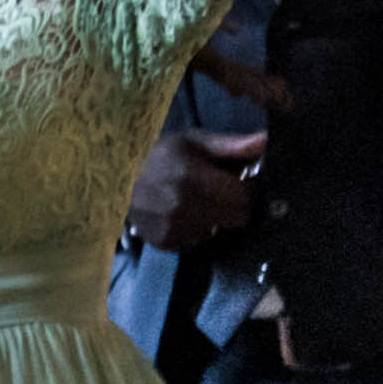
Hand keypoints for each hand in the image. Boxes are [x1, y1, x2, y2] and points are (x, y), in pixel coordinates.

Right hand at [124, 125, 267, 252]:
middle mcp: (182, 206)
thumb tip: (266, 143)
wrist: (116, 177)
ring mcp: (172, 227)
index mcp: (192, 177)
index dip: (248, 190)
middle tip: (221, 192)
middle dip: (235, 206)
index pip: (244, 198)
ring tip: (198, 201)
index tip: (240, 182)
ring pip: (218, 231)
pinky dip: (197, 230)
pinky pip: (198, 241)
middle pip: (237, 218)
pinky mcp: (165, 242)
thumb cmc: (160, 155)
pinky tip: (183, 214)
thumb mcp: (194, 141)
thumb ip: (232, 145)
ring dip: (216, 219)